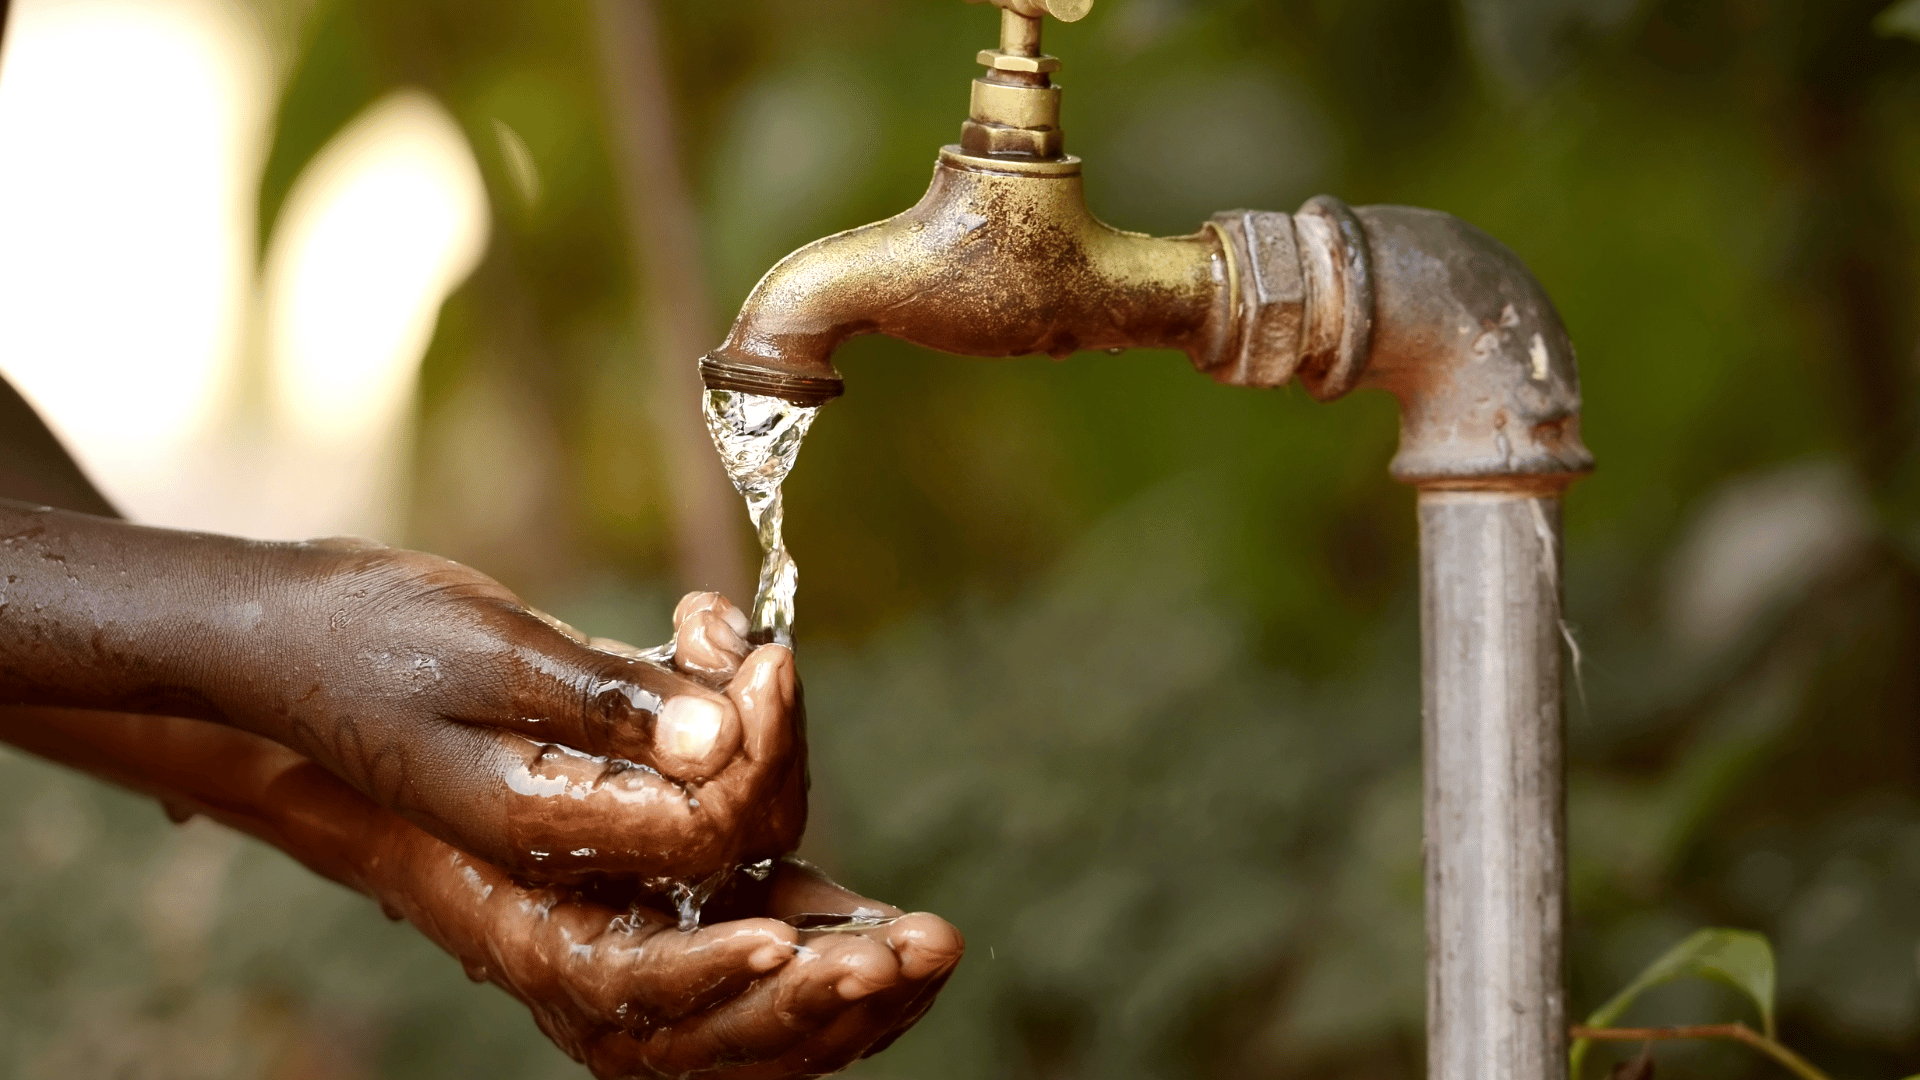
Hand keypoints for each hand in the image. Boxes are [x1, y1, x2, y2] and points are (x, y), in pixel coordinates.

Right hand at [0, 705, 961, 1079]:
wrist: (293, 653)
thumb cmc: (370, 639)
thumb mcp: (490, 651)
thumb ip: (610, 703)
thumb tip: (728, 733)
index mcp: (515, 869)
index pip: (655, 915)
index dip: (739, 896)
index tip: (801, 840)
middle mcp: (553, 906)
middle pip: (699, 996)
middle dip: (818, 981)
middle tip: (925, 947)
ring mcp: (587, 892)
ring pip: (719, 971)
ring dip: (824, 962)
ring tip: (924, 948)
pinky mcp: (617, 855)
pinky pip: (720, 913)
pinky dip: (800, 910)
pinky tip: (876, 904)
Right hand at [246, 552, 807, 885]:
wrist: (281, 631)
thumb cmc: (365, 633)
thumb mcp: (493, 652)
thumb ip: (609, 701)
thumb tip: (724, 738)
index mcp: (541, 826)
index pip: (710, 832)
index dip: (762, 753)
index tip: (769, 661)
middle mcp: (567, 834)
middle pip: (731, 826)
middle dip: (768, 734)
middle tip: (752, 642)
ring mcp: (575, 801)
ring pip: (715, 785)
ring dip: (740, 702)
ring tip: (707, 620)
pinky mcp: (581, 757)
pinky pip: (677, 747)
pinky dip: (704, 688)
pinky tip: (689, 623)